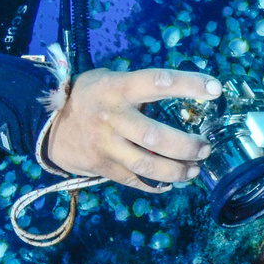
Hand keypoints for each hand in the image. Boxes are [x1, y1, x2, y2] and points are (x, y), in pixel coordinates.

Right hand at [45, 67, 221, 190]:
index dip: (189, 85)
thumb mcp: (109, 79)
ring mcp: (106, 146)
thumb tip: (183, 93)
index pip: (158, 82)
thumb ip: (138, 86)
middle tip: (205, 147)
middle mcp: (113, 118)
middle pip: (157, 137)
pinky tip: (170, 183)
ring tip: (194, 170)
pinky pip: (134, 181)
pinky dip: (156, 185)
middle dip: (187, 146)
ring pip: (148, 165)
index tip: (215, 89)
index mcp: (118, 88)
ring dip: (177, 171)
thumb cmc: (88, 96)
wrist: (47, 124)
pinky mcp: (102, 167)